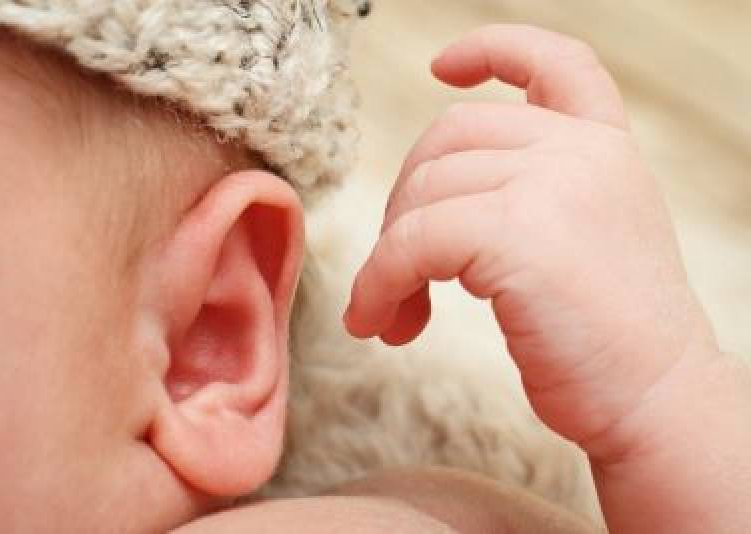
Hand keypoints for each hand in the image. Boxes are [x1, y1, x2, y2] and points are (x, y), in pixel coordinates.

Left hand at [344, 25, 716, 458]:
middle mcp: (581, 153)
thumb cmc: (606, 339)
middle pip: (447, 139)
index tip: (444, 67)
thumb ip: (531, 194)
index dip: (495, 50)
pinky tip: (381, 321)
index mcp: (604, 149)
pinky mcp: (519, 234)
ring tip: (391, 314)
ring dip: (387, 258)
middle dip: (405, 205)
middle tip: (397, 274)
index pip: (556, 63)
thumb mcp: (586, 239)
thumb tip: (427, 196)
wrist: (655, 401)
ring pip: (421, 194)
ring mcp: (554, 186)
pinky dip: (380, 282)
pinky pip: (411, 243)